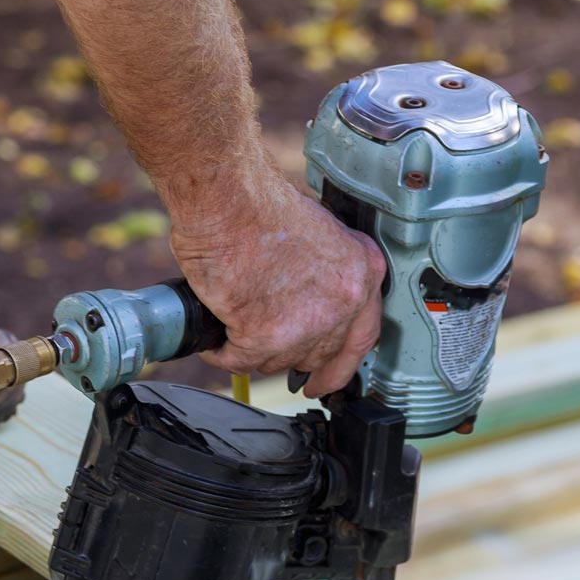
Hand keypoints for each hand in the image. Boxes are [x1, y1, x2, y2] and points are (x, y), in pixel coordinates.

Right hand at [169, 179, 385, 397]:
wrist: (228, 200)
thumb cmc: (262, 204)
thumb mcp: (320, 234)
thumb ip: (327, 274)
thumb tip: (311, 302)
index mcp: (363, 273)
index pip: (363, 337)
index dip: (341, 365)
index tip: (326, 379)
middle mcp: (344, 302)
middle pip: (320, 355)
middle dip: (292, 358)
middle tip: (272, 355)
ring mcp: (308, 324)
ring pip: (278, 361)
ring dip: (255, 352)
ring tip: (236, 328)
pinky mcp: (265, 336)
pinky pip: (240, 360)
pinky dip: (222, 352)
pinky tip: (216, 340)